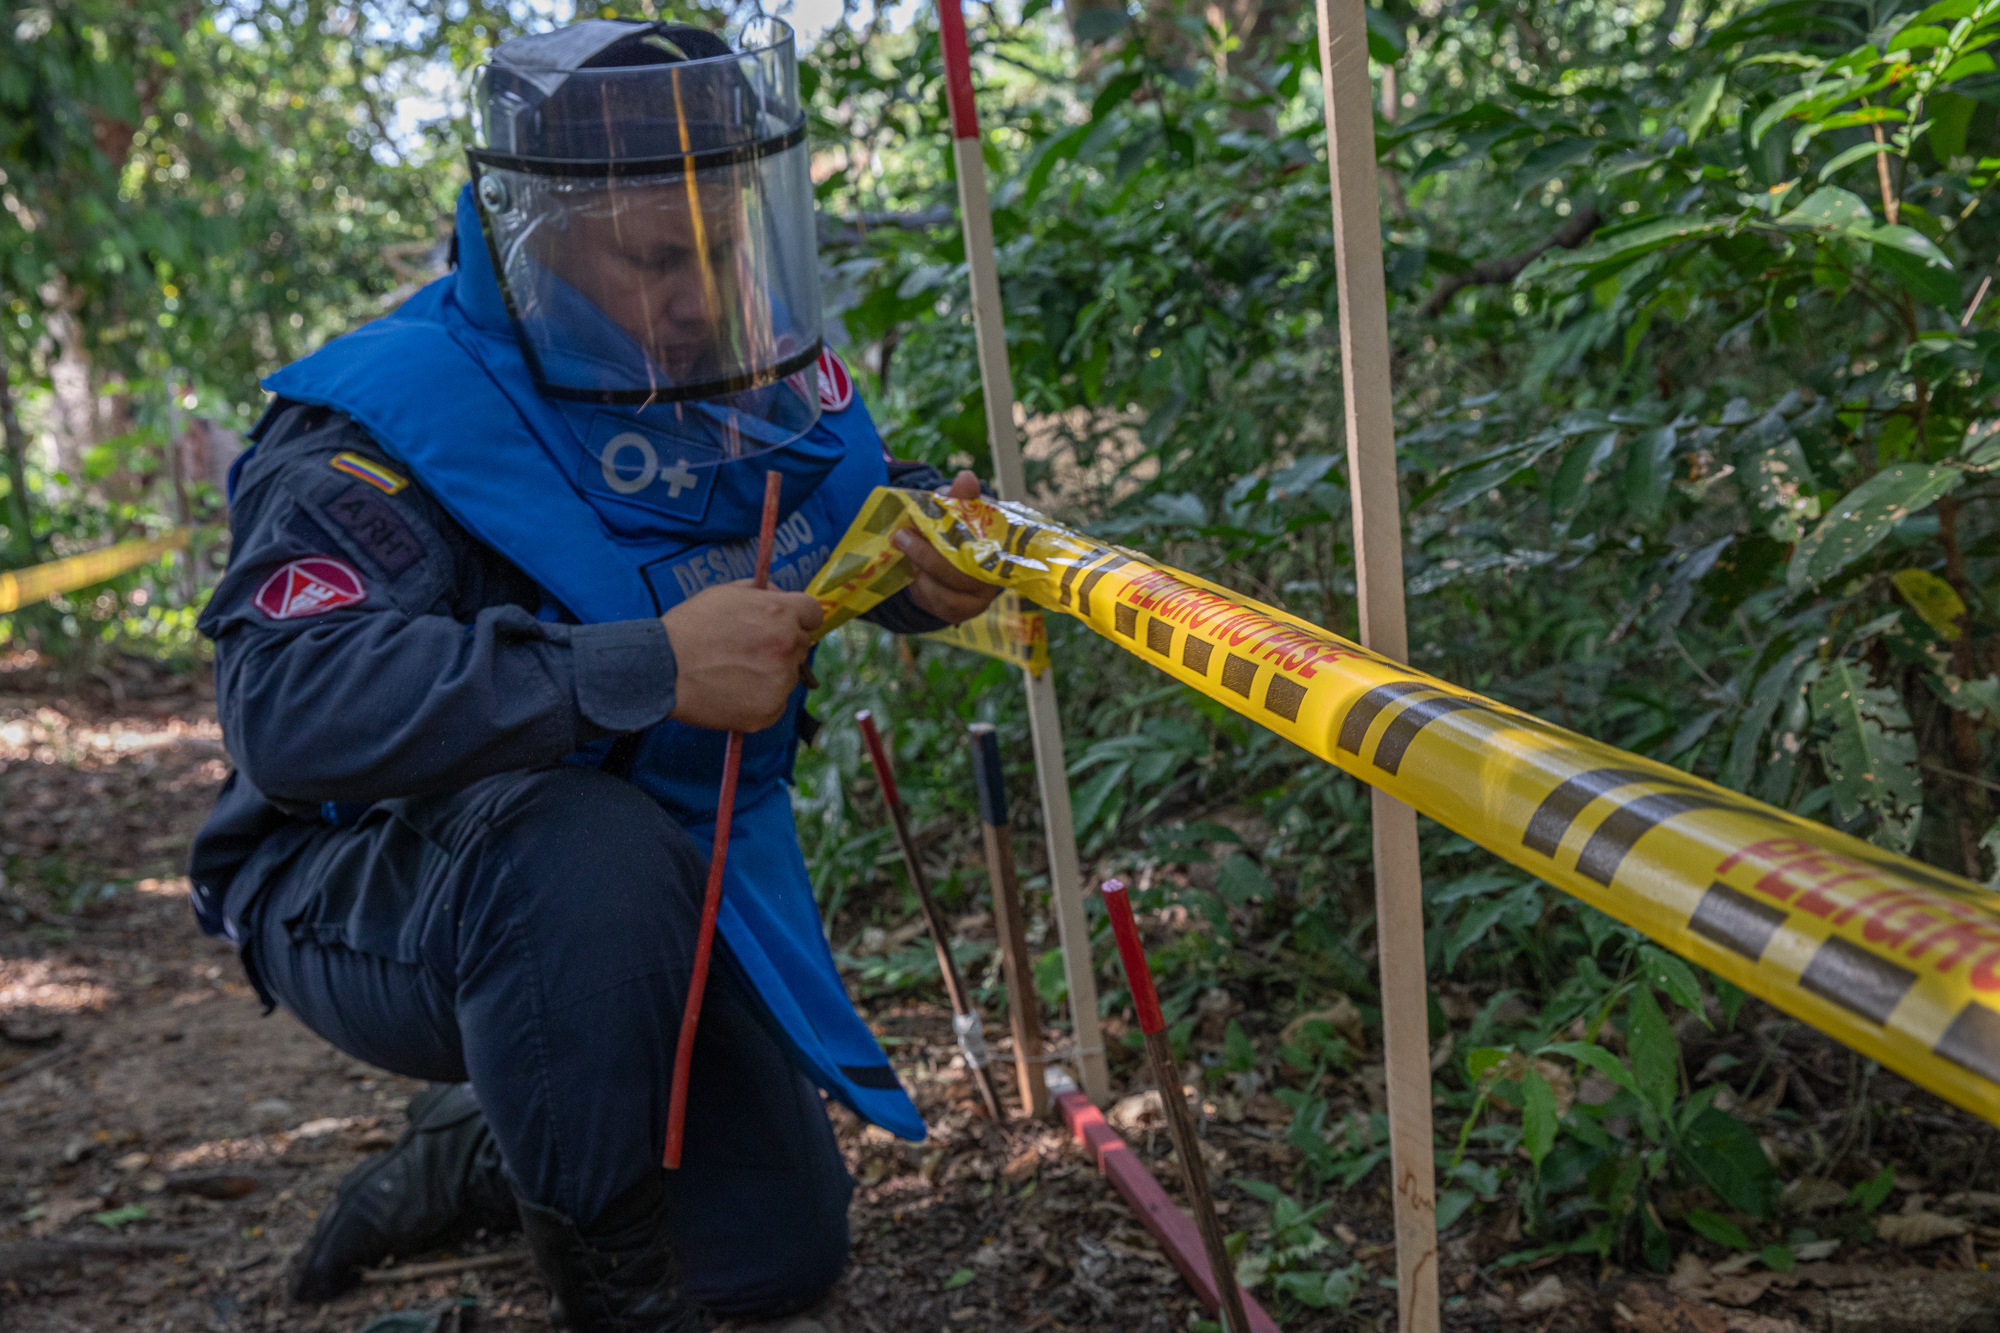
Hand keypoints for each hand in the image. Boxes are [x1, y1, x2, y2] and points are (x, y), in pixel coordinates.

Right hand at [661, 581, 823, 731]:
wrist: (661, 669)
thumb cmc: (689, 627)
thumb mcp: (724, 593)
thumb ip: (760, 592)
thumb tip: (779, 596)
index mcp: (781, 613)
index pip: (814, 613)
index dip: (798, 617)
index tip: (784, 624)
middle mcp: (788, 646)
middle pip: (801, 645)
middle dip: (782, 646)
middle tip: (748, 651)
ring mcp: (780, 682)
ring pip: (788, 676)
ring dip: (771, 674)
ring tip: (733, 673)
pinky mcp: (768, 711)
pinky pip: (775, 704)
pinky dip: (760, 700)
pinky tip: (733, 692)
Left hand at [895, 470, 1001, 625]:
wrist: (946, 556)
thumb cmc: (956, 529)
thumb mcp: (956, 508)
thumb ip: (960, 496)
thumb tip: (966, 478)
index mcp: (1003, 545)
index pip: (989, 542)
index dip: (960, 533)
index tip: (931, 519)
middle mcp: (997, 575)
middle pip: (963, 572)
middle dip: (927, 554)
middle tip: (901, 535)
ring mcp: (981, 597)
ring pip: (948, 592)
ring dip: (922, 571)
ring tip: (906, 552)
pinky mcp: (962, 611)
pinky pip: (938, 605)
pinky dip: (922, 588)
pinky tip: (914, 573)